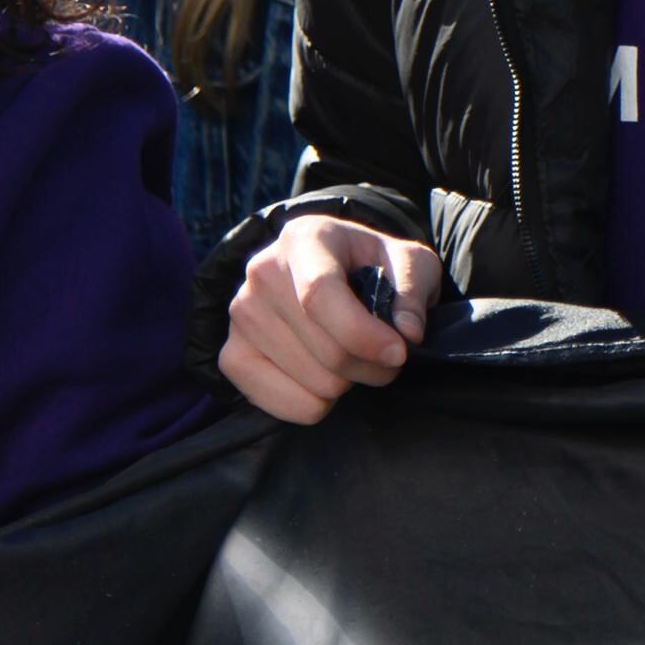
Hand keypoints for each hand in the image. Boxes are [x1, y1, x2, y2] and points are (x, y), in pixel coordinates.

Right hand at [219, 217, 443, 424]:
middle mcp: (261, 273)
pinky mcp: (230, 356)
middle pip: (325, 349)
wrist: (330, 270)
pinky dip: (317, 403)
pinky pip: (282, 405)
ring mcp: (240, 317)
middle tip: (389, 354)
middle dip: (372, 364)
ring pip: (313, 382)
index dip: (363, 334)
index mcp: (305, 238)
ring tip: (356, 356)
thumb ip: (413, 290)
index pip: (319, 294)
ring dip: (349, 382)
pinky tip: (327, 375)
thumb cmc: (372, 265)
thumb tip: (406, 334)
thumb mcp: (409, 261)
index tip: (399, 352)